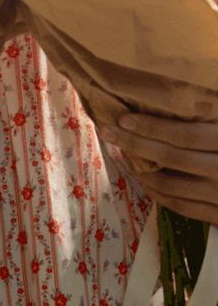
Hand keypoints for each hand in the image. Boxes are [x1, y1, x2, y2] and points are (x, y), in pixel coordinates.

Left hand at [99, 114, 217, 224]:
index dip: (153, 127)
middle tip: (108, 133)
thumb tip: (168, 104)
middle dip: (135, 144)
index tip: (123, 119)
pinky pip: (182, 207)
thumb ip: (205, 121)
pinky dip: (159, 195)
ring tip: (123, 157)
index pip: (184, 134)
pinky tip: (145, 181)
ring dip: (143, 172)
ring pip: (172, 186)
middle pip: (171, 157)